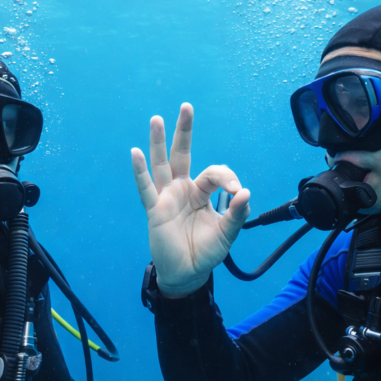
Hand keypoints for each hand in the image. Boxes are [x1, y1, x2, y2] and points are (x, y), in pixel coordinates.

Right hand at [131, 103, 249, 297]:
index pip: (214, 173)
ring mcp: (167, 198)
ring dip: (158, 141)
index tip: (237, 191)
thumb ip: (236, 214)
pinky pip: (146, 188)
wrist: (188, 274)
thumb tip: (245, 192)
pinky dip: (140, 171)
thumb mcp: (227, 233)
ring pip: (161, 164)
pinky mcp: (155, 210)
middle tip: (187, 106)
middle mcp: (182, 189)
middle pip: (181, 154)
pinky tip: (136, 153)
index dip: (226, 176)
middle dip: (184, 131)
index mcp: (201, 192)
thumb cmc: (206, 252)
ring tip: (156, 119)